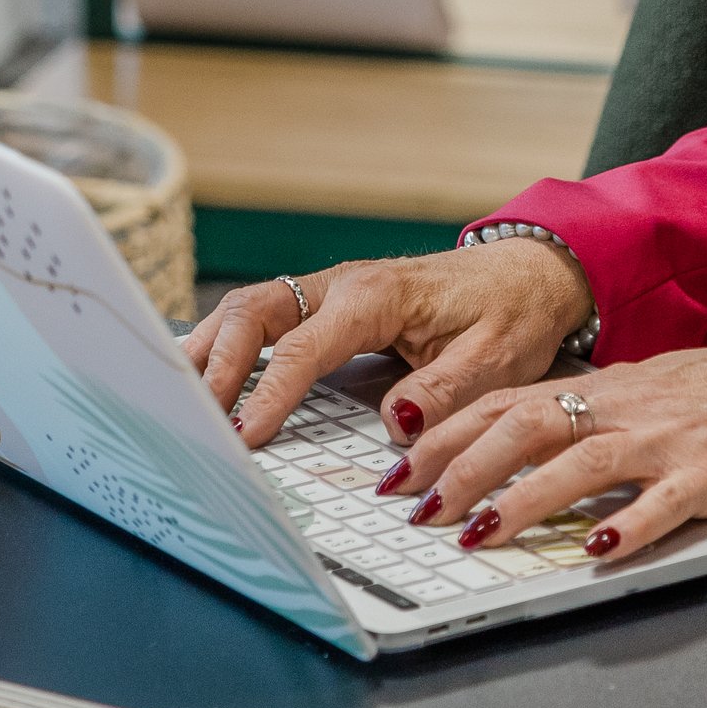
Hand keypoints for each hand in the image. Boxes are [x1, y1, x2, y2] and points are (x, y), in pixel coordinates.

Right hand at [185, 238, 591, 450]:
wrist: (530, 273)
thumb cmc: (513, 313)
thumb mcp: (496, 358)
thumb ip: (445, 389)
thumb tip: (394, 423)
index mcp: (379, 295)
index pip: (305, 346)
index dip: (270, 391)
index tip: (244, 434)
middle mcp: (344, 286)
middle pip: (256, 311)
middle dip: (217, 362)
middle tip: (192, 416)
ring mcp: (331, 291)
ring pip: (250, 309)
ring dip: (209, 347)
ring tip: (175, 394)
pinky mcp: (329, 305)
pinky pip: (266, 317)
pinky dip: (228, 341)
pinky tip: (203, 372)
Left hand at [403, 340, 706, 566]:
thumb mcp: (658, 392)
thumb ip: (599, 416)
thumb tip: (531, 447)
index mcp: (612, 387)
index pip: (510, 400)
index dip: (449, 431)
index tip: (400, 466)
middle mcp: (632, 405)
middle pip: (529, 424)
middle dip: (462, 466)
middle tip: (416, 508)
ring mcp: (674, 436)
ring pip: (582, 460)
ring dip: (522, 499)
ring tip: (477, 535)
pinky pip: (668, 500)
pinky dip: (628, 524)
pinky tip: (595, 550)